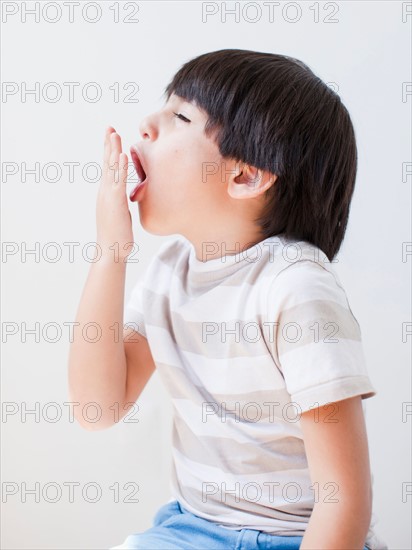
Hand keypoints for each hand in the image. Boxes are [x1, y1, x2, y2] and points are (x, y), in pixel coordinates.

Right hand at [96, 127, 134, 261]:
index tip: (111, 135)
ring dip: (113, 150)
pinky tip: (121, 156)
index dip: (110, 151)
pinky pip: (118, 182)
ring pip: (111, 169)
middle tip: (109, 127)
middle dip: (108, 144)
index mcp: (107, 193)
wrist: (111, 251)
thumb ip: (122, 202)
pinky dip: (120, 168)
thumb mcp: (121, 213)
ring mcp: (109, 196)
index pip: (108, 168)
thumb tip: (128, 197)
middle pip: (107, 163)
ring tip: (114, 134)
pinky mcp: (115, 203)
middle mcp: (105, 192)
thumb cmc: (118, 235)